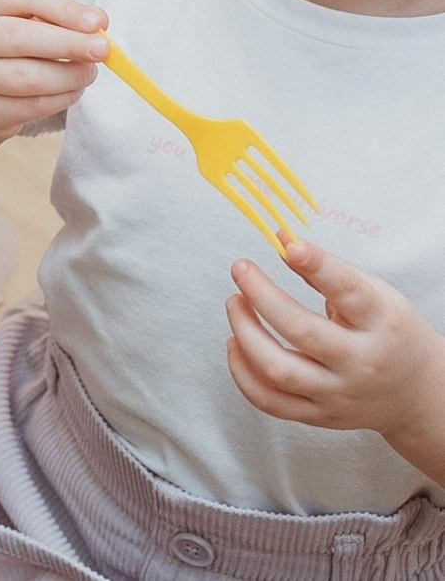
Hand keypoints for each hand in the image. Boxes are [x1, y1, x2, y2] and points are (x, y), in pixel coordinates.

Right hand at [0, 0, 106, 142]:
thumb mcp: (18, 21)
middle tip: (102, 50)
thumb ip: (54, 17)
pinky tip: (72, 90)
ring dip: (70, 76)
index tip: (98, 21)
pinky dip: (61, 99)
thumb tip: (98, 22)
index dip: (62, 7)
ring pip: (28, 78)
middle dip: (69, 44)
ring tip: (89, 72)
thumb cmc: (3, 50)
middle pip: (20, 37)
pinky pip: (30, 106)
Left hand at [227, 239, 444, 478]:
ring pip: (279, 371)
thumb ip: (327, 270)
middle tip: (240, 268)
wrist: (419, 395)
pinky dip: (241, 373)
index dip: (317, 265)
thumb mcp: (375, 295)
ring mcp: (339, 394)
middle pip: (302, 332)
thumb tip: (282, 239)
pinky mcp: (320, 415)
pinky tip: (236, 342)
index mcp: (382, 323)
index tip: (289, 245)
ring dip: (244, 333)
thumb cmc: (390, 334)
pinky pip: (270, 402)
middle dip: (261, 295)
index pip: (348, 292)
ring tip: (236, 303)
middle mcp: (361, 363)